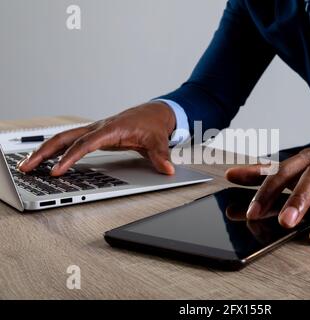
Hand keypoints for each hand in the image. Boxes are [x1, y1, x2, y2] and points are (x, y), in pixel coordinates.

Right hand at [17, 101, 176, 175]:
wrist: (155, 113)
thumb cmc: (153, 125)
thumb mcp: (159, 141)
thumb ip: (160, 157)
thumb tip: (167, 170)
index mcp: (112, 128)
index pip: (86, 144)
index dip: (70, 157)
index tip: (57, 170)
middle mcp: (99, 128)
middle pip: (65, 138)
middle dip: (45, 152)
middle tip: (27, 167)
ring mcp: (95, 130)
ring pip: (64, 138)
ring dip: (45, 150)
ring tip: (28, 165)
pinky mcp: (95, 135)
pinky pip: (70, 141)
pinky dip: (56, 149)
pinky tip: (47, 159)